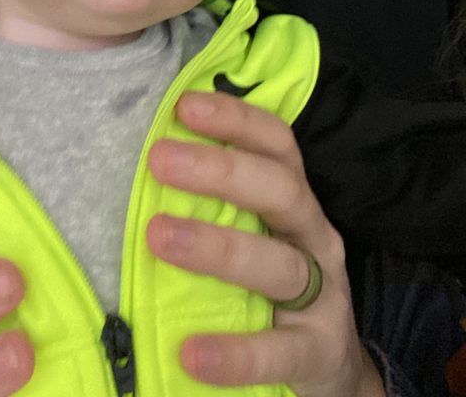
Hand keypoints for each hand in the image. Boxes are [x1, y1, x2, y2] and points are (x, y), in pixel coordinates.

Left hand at [147, 92, 383, 396]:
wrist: (330, 366)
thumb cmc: (268, 284)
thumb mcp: (253, 231)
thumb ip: (212, 200)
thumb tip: (142, 159)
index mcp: (294, 200)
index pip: (276, 144)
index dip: (235, 119)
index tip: (184, 105)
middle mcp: (313, 237)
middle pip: (280, 191)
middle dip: (220, 171)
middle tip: (158, 159)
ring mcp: (323, 296)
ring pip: (279, 265)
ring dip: (217, 248)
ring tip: (158, 238)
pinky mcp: (318, 354)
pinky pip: (279, 352)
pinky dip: (235, 353)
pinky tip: (191, 353)